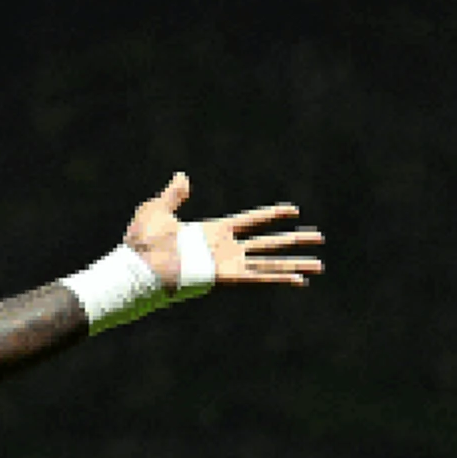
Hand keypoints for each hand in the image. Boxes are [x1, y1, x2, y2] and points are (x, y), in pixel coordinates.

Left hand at [125, 172, 323, 290]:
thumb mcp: (156, 211)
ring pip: (270, 262)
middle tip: (319, 239)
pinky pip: (259, 278)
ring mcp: (227, 264)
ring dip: (295, 263)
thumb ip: (173, 195)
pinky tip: (300, 281)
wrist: (136, 269)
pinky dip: (279, 279)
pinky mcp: (225, 277)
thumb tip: (181, 176)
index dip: (271, 215)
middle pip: (268, 243)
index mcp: (213, 232)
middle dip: (294, 241)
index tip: (294, 211)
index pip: (250, 221)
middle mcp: (225, 249)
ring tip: (320, 266)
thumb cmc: (141, 244)